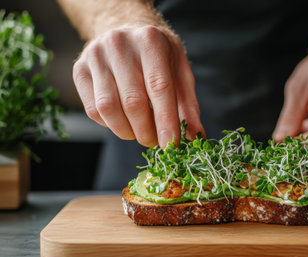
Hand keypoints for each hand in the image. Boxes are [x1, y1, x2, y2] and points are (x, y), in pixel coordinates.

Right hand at [73, 25, 204, 146]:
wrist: (124, 29)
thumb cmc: (158, 55)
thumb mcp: (180, 70)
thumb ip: (188, 105)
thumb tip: (195, 136)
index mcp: (151, 41)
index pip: (159, 87)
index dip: (166, 121)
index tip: (171, 145)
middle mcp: (119, 44)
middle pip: (132, 101)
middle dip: (146, 131)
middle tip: (155, 141)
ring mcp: (95, 56)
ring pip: (108, 108)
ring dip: (126, 131)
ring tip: (139, 132)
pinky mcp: (79, 69)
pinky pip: (93, 110)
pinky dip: (110, 124)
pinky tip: (123, 120)